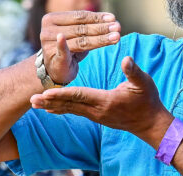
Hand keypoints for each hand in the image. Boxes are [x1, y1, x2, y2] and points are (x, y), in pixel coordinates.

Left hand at [30, 56, 173, 146]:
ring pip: (70, 109)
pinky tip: (51, 108)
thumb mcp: (144, 83)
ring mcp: (96, 115)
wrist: (150, 123)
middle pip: (70, 104)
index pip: (80, 95)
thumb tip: (126, 58)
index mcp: (106, 101)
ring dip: (52, 105)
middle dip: (50, 101)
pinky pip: (75, 111)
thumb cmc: (148, 100)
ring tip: (35, 103)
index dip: (62, 93)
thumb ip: (133, 71)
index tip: (46, 92)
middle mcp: (97, 111)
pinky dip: (62, 108)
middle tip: (31, 99)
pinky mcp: (97, 116)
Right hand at [40, 11, 120, 85]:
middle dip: (101, 28)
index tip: (113, 18)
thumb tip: (112, 19)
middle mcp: (48, 30)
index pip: (79, 16)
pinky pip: (62, 52)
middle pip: (81, 28)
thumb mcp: (79, 34)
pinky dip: (64, 46)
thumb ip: (90, 25)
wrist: (56, 70)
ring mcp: (48, 44)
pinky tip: (64, 39)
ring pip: (80, 40)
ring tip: (116, 37)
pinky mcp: (52, 58)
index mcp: (53, 18)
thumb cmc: (71, 48)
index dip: (97, 17)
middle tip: (118, 27)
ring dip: (100, 38)